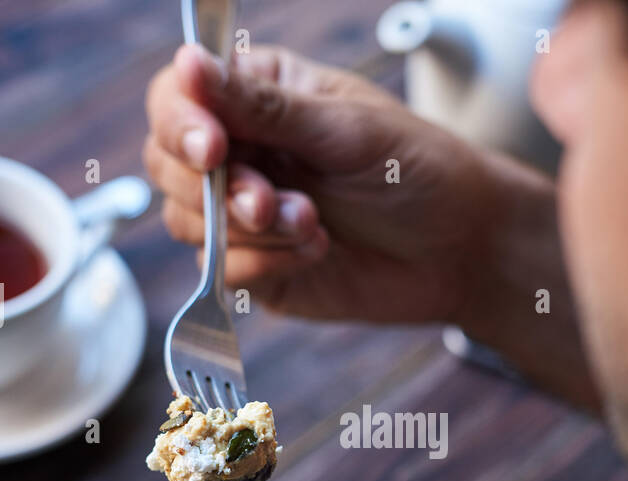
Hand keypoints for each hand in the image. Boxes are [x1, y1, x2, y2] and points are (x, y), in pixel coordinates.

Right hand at [144, 43, 497, 323]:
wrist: (459, 250)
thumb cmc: (415, 171)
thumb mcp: (343, 129)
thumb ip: (263, 107)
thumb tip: (189, 63)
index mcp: (256, 96)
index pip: (177, 99)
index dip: (181, 123)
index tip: (213, 148)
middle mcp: (241, 151)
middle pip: (168, 164)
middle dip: (215, 188)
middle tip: (269, 200)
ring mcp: (241, 213)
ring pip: (187, 221)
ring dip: (248, 228)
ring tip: (313, 223)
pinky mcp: (255, 267)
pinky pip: (220, 270)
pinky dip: (262, 263)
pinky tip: (315, 250)